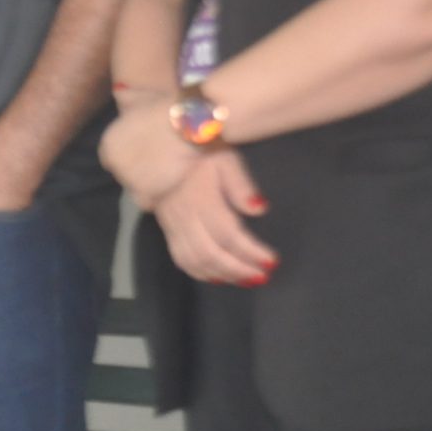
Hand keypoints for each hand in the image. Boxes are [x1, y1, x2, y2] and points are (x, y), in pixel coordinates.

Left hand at [101, 98, 196, 211]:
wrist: (188, 125)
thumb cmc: (166, 108)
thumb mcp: (140, 97)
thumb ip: (125, 98)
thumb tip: (119, 93)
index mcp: (108, 143)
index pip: (111, 160)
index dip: (129, 158)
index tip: (145, 154)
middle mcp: (114, 164)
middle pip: (124, 176)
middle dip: (138, 172)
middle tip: (159, 163)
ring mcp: (129, 180)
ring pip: (137, 191)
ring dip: (150, 185)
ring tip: (167, 174)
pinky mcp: (145, 194)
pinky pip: (149, 202)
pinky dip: (159, 197)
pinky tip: (171, 185)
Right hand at [152, 151, 274, 285]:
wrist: (159, 150)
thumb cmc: (199, 152)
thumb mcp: (225, 158)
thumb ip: (241, 184)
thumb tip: (260, 209)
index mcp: (201, 199)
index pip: (229, 234)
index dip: (251, 252)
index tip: (272, 261)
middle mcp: (185, 217)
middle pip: (212, 253)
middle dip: (240, 269)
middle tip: (263, 276)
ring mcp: (173, 226)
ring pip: (196, 261)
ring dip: (223, 275)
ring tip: (247, 280)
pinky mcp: (168, 230)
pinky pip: (181, 259)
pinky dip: (200, 274)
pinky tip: (218, 278)